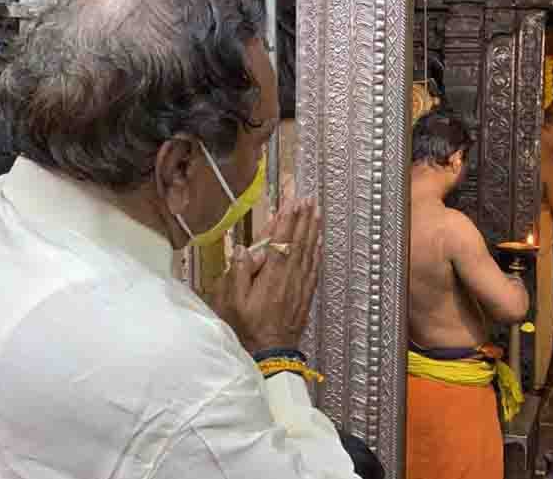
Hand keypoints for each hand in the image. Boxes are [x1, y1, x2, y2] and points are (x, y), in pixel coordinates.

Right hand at [211, 197, 322, 353]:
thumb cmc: (247, 328)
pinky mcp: (306, 294)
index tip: (293, 201)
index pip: (283, 241)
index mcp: (272, 276)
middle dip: (304, 219)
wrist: (271, 353)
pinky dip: (317, 251)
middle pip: (300, 242)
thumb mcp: (233, 303)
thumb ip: (239, 274)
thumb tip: (243, 248)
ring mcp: (301, 285)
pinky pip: (314, 267)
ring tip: (316, 212)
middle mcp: (290, 277)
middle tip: (309, 199)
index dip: (288, 220)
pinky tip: (319, 241)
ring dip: (313, 230)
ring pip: (310, 252)